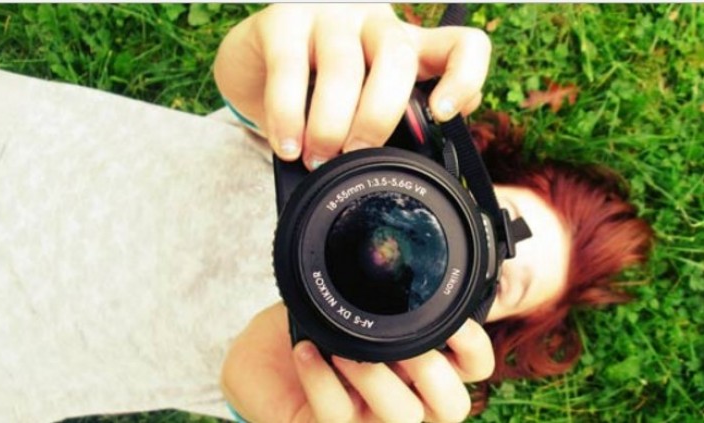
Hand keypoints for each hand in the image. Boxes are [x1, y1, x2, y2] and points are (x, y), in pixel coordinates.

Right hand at [213, 4, 490, 169]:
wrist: (253, 63)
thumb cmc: (317, 88)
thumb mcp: (365, 103)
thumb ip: (397, 120)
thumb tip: (424, 150)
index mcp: (408, 46)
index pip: (461, 45)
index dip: (464, 78)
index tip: (445, 115)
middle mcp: (374, 22)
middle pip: (397, 59)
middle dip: (377, 118)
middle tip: (355, 155)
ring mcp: (329, 17)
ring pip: (344, 67)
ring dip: (330, 124)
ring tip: (317, 158)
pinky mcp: (282, 20)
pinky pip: (288, 69)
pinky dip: (288, 116)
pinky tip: (288, 145)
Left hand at [221, 303, 494, 422]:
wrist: (262, 363)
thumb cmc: (315, 328)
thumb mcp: (351, 301)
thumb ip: (379, 285)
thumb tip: (390, 239)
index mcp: (420, 366)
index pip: (474, 367)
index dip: (473, 345)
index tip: (452, 316)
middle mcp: (405, 398)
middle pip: (452, 405)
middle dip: (433, 371)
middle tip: (402, 342)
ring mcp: (369, 418)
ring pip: (401, 416)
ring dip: (375, 376)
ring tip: (343, 348)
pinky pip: (337, 415)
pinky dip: (321, 380)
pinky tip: (306, 351)